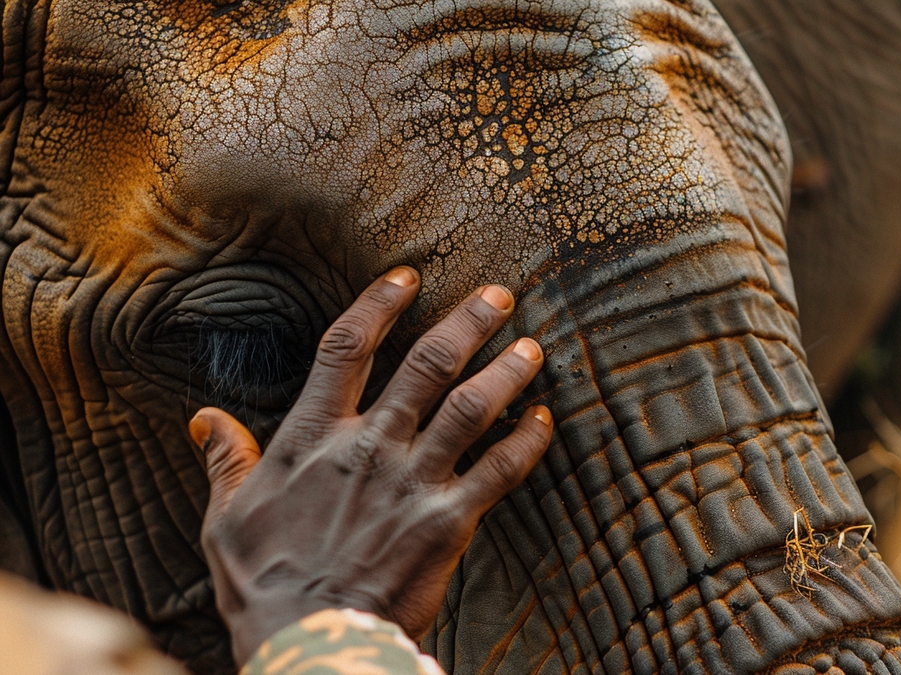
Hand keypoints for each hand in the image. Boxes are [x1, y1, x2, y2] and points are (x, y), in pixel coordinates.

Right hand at [188, 267, 552, 665]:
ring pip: (472, 407)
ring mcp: (413, 481)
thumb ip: (227, 461)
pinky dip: (526, 442)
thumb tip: (204, 420)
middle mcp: (369, 446)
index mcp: (314, 437)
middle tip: (499, 295)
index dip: (379, 305)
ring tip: (533, 346)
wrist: (309, 640)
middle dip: (468, 322)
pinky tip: (544, 420)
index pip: (347, 348)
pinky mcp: (448, 522)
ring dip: (507, 371)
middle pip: (428, 364)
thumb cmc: (264, 583)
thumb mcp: (226, 518)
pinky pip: (499, 471)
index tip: (407, 276)